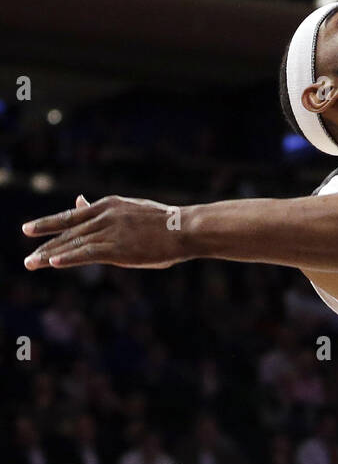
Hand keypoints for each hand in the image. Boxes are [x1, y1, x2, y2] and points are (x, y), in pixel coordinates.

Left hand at [23, 194, 188, 270]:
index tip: (28, 230)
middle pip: (68, 231)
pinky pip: (88, 253)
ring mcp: (111, 231)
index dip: (48, 224)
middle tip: (26, 257)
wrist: (185, 228)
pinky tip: (53, 262)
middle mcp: (106, 215)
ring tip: (30, 263)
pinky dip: (69, 257)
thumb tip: (78, 200)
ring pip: (73, 243)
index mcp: (109, 204)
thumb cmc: (162, 221)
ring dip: (49, 255)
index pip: (72, 216)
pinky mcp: (118, 248)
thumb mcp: (128, 209)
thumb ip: (101, 209)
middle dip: (44, 243)